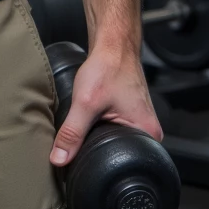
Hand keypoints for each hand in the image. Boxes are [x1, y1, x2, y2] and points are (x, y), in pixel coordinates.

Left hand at [49, 44, 162, 166]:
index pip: (125, 164)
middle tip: (83, 137)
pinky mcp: (130, 116)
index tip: (83, 160)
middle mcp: (149, 132)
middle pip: (119, 155)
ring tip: (89, 125)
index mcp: (148, 135)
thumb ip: (72, 132)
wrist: (113, 44)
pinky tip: (92, 122)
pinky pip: (114, 131)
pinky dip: (100, 128)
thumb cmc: (109, 67)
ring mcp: (140, 124)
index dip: (101, 164)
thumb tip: (59, 159)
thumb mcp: (86, 103)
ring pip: (115, 142)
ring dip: (99, 138)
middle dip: (98, 151)